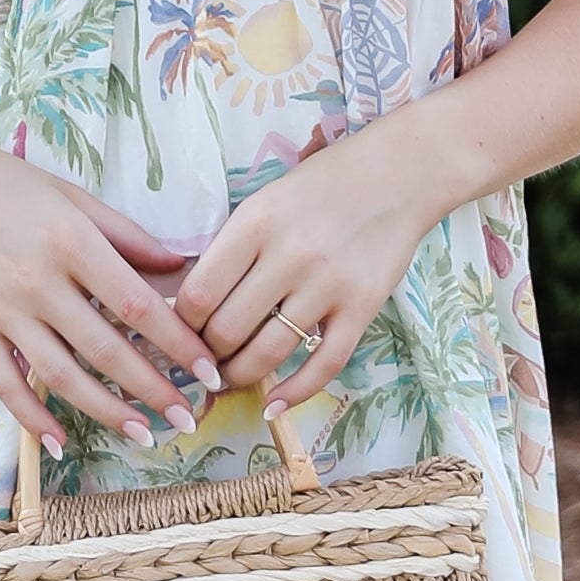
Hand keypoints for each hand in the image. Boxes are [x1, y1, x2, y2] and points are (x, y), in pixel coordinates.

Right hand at [0, 119, 218, 457]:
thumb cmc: (3, 182)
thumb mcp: (72, 195)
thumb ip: (126, 235)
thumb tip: (179, 267)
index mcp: (71, 241)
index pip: (137, 303)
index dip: (178, 342)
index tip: (210, 370)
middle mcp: (38, 281)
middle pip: (106, 349)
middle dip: (154, 389)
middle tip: (189, 417)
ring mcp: (2, 310)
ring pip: (60, 375)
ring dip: (105, 410)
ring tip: (144, 434)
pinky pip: (4, 382)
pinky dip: (30, 417)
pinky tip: (58, 442)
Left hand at [172, 118, 448, 406]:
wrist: (400, 175)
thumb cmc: (323, 186)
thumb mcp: (265, 202)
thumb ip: (232, 248)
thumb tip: (189, 305)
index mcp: (255, 223)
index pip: (198, 294)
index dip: (179, 326)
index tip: (180, 334)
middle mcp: (290, 255)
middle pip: (226, 329)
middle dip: (208, 354)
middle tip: (205, 359)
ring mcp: (329, 284)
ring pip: (268, 352)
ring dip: (241, 375)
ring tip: (232, 376)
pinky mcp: (363, 307)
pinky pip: (323, 364)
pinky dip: (294, 393)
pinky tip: (273, 406)